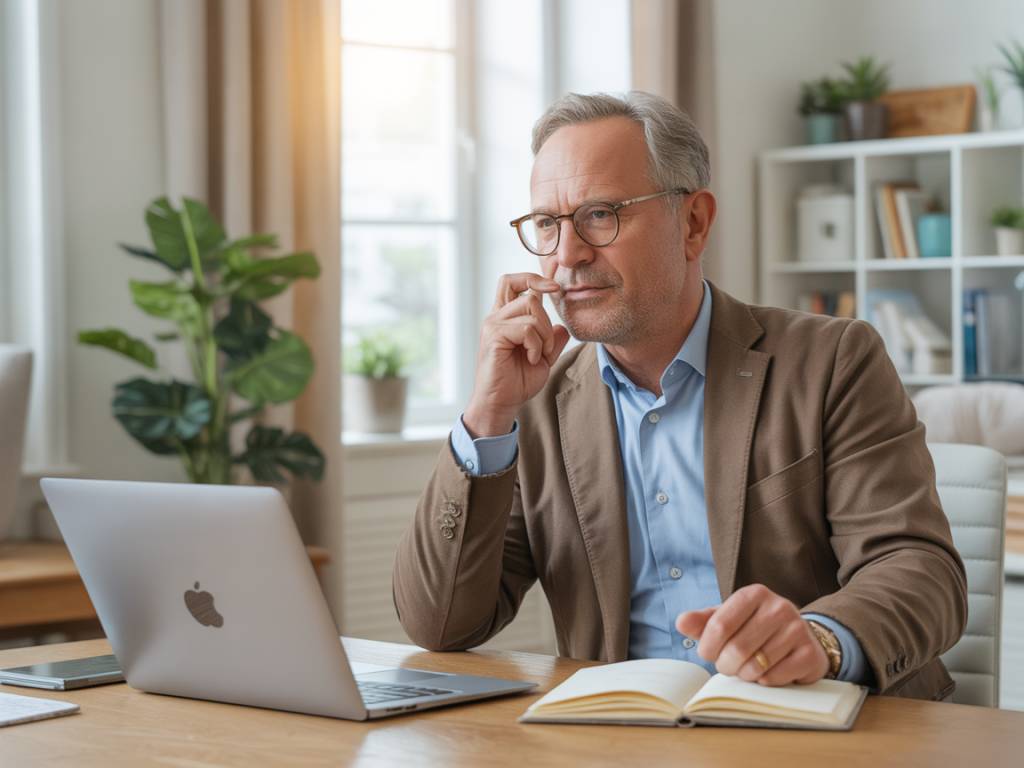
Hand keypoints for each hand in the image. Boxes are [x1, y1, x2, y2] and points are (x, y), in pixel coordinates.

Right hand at [463, 273, 570, 436]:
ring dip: (544, 334)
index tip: (555, 289)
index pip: (513, 281)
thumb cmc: (517, 382)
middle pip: (529, 294)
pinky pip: (527, 328)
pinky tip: (531, 359)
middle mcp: (496, 316)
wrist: (502, 403)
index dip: (534, 278)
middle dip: (547, 320)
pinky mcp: (494, 336)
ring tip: (538, 355)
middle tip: (547, 347)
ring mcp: (493, 325)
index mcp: (505, 317)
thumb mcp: (543, 357)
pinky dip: (536, 345)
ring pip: (531, 307)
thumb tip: (561, 326)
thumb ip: (552, 339)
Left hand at [675, 584, 829, 685]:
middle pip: (736, 649)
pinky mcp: (810, 654)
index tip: (709, 654)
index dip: (708, 647)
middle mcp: (778, 607)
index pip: (719, 626)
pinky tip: (768, 671)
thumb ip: (703, 621)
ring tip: (748, 668)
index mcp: (753, 594)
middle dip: (726, 665)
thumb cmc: (754, 629)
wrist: (800, 640)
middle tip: (728, 666)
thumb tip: (681, 622)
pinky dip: (764, 682)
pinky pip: (774, 678)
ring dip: (744, 675)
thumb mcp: (728, 619)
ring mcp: (797, 629)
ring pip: (755, 666)